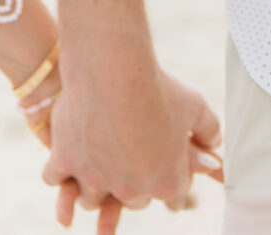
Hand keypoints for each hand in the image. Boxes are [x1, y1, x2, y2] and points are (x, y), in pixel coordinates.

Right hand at [43, 47, 220, 230]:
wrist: (115, 71)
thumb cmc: (158, 87)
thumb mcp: (195, 105)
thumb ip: (209, 129)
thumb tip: (216, 143)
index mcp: (164, 182)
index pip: (171, 195)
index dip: (168, 179)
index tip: (162, 166)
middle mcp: (128, 189)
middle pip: (130, 199)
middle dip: (129, 182)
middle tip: (127, 161)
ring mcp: (94, 179)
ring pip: (90, 196)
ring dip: (92, 182)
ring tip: (94, 164)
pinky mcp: (64, 163)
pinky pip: (54, 178)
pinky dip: (58, 170)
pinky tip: (63, 158)